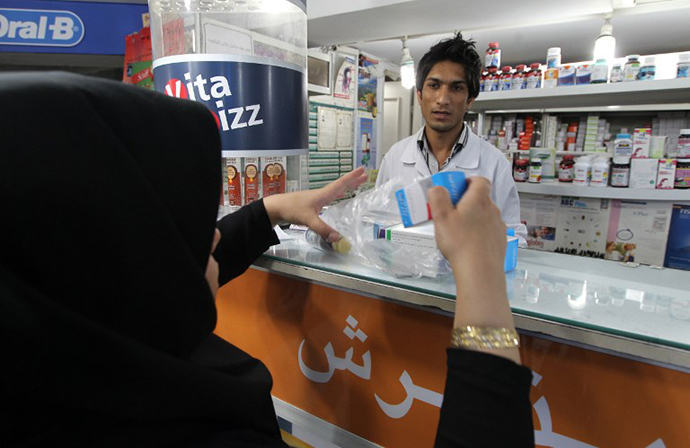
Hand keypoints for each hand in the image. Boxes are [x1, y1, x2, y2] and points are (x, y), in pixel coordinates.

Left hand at [263, 167, 367, 241]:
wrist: (276, 207)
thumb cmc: (292, 209)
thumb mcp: (308, 219)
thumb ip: (323, 229)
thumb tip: (338, 238)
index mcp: (323, 195)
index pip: (341, 184)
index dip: (352, 178)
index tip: (363, 170)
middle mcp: (321, 194)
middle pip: (341, 185)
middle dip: (353, 180)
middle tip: (365, 175)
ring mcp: (317, 198)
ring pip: (336, 190)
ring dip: (347, 186)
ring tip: (357, 183)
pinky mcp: (313, 203)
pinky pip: (331, 196)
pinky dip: (338, 194)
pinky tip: (340, 196)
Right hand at [429, 177, 518, 363]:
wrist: (480, 271)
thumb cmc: (459, 241)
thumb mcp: (441, 217)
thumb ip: (438, 198)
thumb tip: (437, 188)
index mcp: (479, 199)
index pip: (480, 180)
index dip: (469, 181)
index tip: (457, 190)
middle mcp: (492, 209)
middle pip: (481, 198)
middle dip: (467, 202)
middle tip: (451, 213)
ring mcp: (498, 225)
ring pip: (485, 215)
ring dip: (474, 218)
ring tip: (459, 232)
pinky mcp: (500, 240)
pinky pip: (489, 230)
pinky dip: (480, 232)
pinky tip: (469, 245)